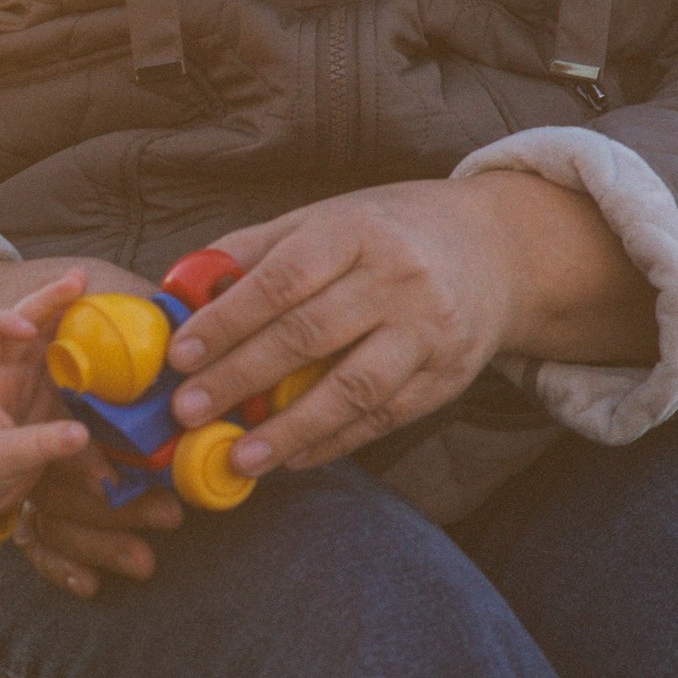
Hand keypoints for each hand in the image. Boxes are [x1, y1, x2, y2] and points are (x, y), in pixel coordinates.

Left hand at [0, 272, 103, 527]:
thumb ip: (36, 446)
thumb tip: (82, 435)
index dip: (2, 322)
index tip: (27, 328)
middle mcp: (8, 371)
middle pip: (29, 324)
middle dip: (53, 300)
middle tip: (80, 280)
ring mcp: (33, 384)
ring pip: (58, 345)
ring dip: (82, 327)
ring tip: (113, 308)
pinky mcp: (54, 403)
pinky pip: (80, 383)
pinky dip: (101, 376)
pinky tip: (127, 361)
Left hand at [163, 176, 655, 476]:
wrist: (496, 248)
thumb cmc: (387, 233)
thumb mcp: (325, 219)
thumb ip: (253, 252)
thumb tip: (181, 292)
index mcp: (355, 231)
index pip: (282, 279)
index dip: (228, 320)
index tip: (181, 356)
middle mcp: (397, 278)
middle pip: (310, 335)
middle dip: (242, 377)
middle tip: (190, 411)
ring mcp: (428, 330)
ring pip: (353, 387)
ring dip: (291, 428)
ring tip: (239, 457)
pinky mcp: (448, 375)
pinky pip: (384, 417)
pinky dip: (334, 442)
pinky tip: (292, 458)